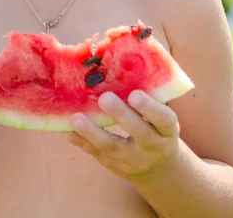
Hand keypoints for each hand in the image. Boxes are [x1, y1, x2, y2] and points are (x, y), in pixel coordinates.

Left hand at [65, 90, 179, 182]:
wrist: (158, 169)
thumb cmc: (158, 129)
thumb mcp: (162, 117)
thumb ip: (151, 96)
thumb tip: (127, 63)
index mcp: (168, 131)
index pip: (164, 120)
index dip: (150, 108)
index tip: (134, 94)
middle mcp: (153, 147)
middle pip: (139, 133)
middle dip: (121, 116)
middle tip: (105, 98)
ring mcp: (132, 159)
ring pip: (112, 147)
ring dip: (92, 133)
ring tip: (76, 118)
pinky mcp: (113, 164)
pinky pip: (94, 153)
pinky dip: (79, 141)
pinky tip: (65, 129)